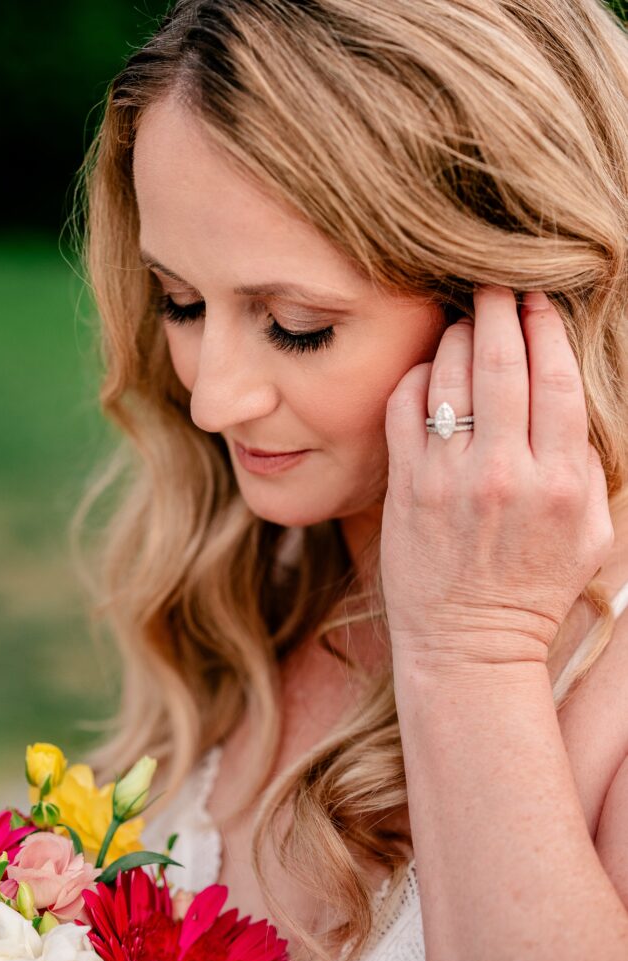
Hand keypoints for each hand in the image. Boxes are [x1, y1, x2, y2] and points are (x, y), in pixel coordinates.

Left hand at [380, 286, 613, 667]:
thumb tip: (564, 407)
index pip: (555, 380)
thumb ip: (585, 467)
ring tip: (462, 321)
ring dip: (455, 336)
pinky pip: (403, 408)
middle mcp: (504, 473)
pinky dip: (413, 377)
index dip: (546, 328)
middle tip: (493, 282)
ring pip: (449, 377)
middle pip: (502, 364)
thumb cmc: (532, 591)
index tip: (538, 300)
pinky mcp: (406, 487)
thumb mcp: (589, 536)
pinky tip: (425, 369)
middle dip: (498, 310)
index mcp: (559, 482)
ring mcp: (449, 478)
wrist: (467, 645)